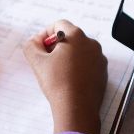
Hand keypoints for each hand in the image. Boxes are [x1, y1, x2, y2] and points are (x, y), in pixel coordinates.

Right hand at [22, 19, 107, 133]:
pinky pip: (88, 64)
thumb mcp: (37, 61)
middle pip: (70, 37)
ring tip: (57, 73)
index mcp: (76, 36)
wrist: (76, 109)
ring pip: (79, 51)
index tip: (40, 49)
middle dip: (56, 46)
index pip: (58, 24)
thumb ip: (31, 45)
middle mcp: (91, 43)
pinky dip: (78, 68)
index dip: (45, 35)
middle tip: (46, 61)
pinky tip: (69, 81)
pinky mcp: (103, 72)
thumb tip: (34, 41)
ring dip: (67, 57)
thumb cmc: (57, 83)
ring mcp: (99, 58)